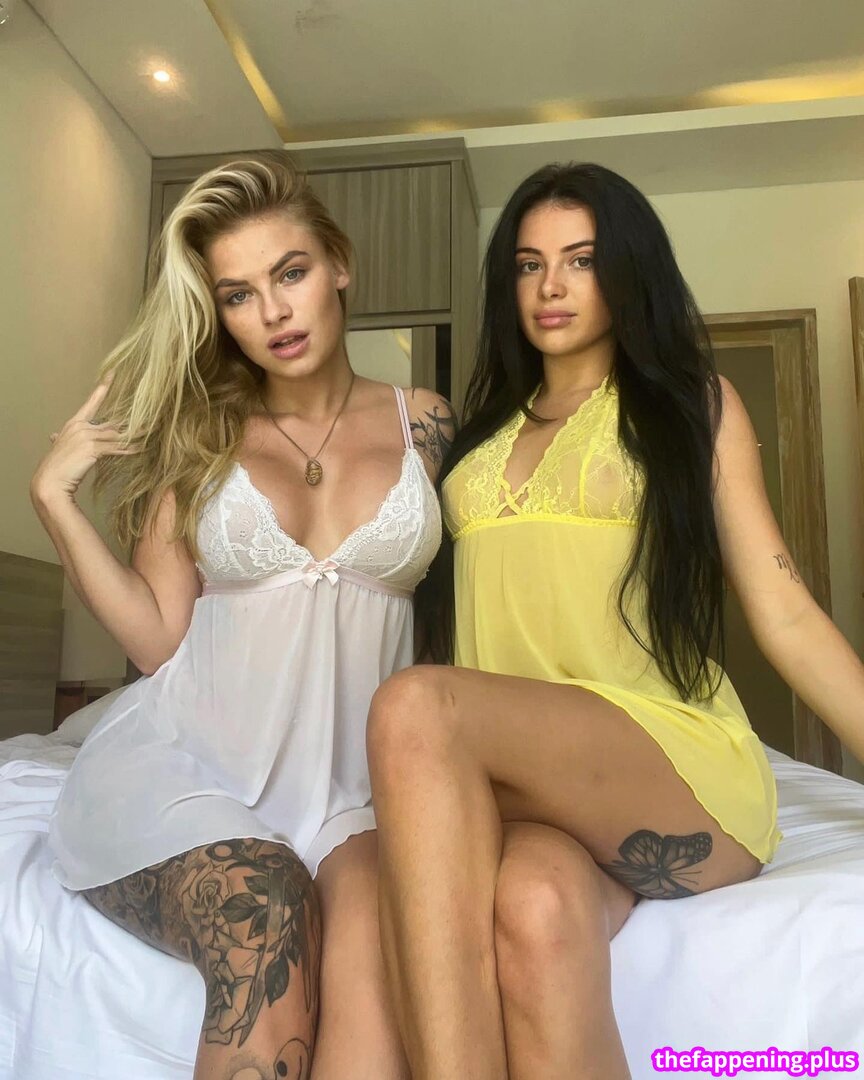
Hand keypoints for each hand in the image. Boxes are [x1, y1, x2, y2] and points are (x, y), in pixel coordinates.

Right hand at [31, 382, 139, 506]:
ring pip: (116, 434)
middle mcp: (80, 427)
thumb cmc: (56, 467)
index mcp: (74, 424)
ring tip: (151, 431)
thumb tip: (53, 435)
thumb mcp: (60, 448)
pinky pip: (115, 448)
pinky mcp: (91, 448)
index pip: (91, 403)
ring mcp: (85, 436)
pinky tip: (140, 448)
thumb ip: (60, 439)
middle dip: (131, 421)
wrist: (49, 482)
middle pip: (111, 422)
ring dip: (135, 435)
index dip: (103, 388)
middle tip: (149, 415)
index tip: (112, 373)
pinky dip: (128, 449)